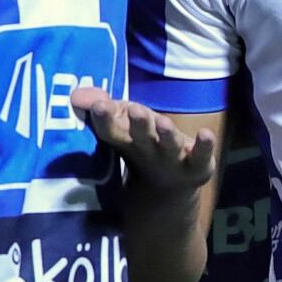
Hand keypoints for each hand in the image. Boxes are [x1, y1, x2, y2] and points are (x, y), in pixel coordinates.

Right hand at [72, 86, 219, 194]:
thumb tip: (76, 94)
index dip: (104, 119)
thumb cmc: (142, 145)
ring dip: (166, 134)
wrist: (169, 188)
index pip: (111, 131)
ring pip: (168, 146)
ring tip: (162, 121)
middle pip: (141, 138)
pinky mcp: (196, 165)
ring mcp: (172, 160)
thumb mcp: (124, 126)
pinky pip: (200, 155)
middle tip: (134, 109)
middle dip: (138, 125)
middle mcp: (147, 151)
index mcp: (126, 142)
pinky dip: (204, 146)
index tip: (98, 106)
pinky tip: (206, 134)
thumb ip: (105, 109)